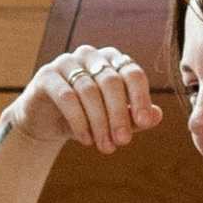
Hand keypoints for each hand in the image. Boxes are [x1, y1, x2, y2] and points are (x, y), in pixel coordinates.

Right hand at [5, 43, 164, 153]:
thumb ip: (135, 117)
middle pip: (112, 82)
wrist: (46, 123)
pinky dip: (79, 121)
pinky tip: (85, 139)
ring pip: (89, 91)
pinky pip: (67, 96)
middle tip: (123, 142)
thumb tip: (156, 116)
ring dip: (99, 123)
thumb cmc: (86, 118)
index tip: (144, 123)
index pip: (132, 73)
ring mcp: (66, 62)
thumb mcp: (113, 121)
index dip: (140, 97)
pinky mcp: (46, 75)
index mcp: (112, 60)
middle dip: (119, 115)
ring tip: (105, 147)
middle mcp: (90, 55)